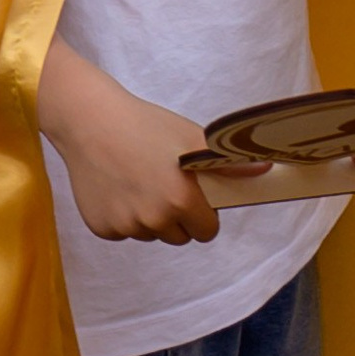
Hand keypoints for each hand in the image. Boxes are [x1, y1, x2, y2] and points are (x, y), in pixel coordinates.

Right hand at [36, 40, 218, 245]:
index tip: (190, 195)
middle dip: (175, 217)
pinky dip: (120, 215)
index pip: (206, 231)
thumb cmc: (143, 125)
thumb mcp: (190, 137)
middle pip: (179, 236)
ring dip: (147, 216)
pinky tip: (115, 186)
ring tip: (135, 180)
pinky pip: (122, 232)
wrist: (88, 120)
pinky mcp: (101, 228)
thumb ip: (227, 163)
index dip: (202, 213)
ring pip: (149, 233)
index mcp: (181, 199)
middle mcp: (154, 219)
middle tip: (161, 183)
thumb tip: (266, 170)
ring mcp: (126, 226)